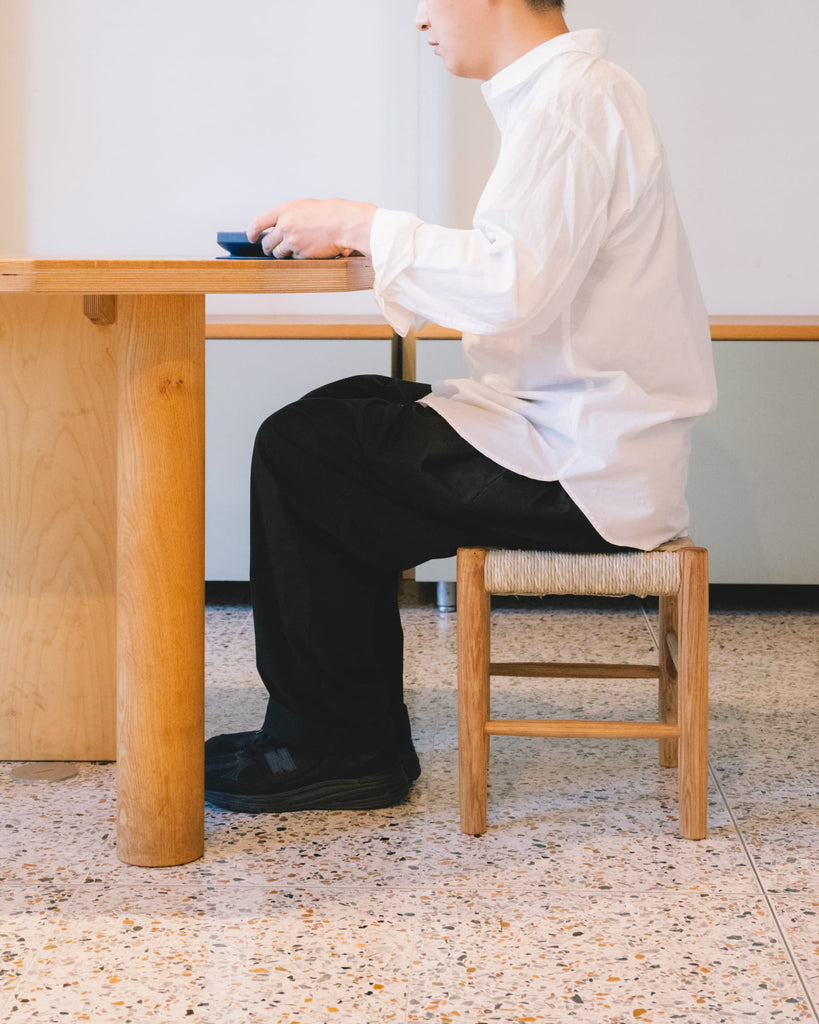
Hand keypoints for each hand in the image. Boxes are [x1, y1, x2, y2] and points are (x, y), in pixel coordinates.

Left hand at [246, 198, 375, 258]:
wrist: (345, 223)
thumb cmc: (329, 213)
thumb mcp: (304, 206)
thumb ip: (288, 215)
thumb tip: (276, 225)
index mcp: (284, 210)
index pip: (258, 223)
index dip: (252, 232)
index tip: (251, 237)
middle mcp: (285, 225)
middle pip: (267, 242)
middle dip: (269, 248)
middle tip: (273, 249)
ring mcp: (293, 240)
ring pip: (279, 253)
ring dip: (283, 253)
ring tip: (295, 248)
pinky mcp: (301, 253)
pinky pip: (293, 258)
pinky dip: (298, 257)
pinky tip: (308, 249)